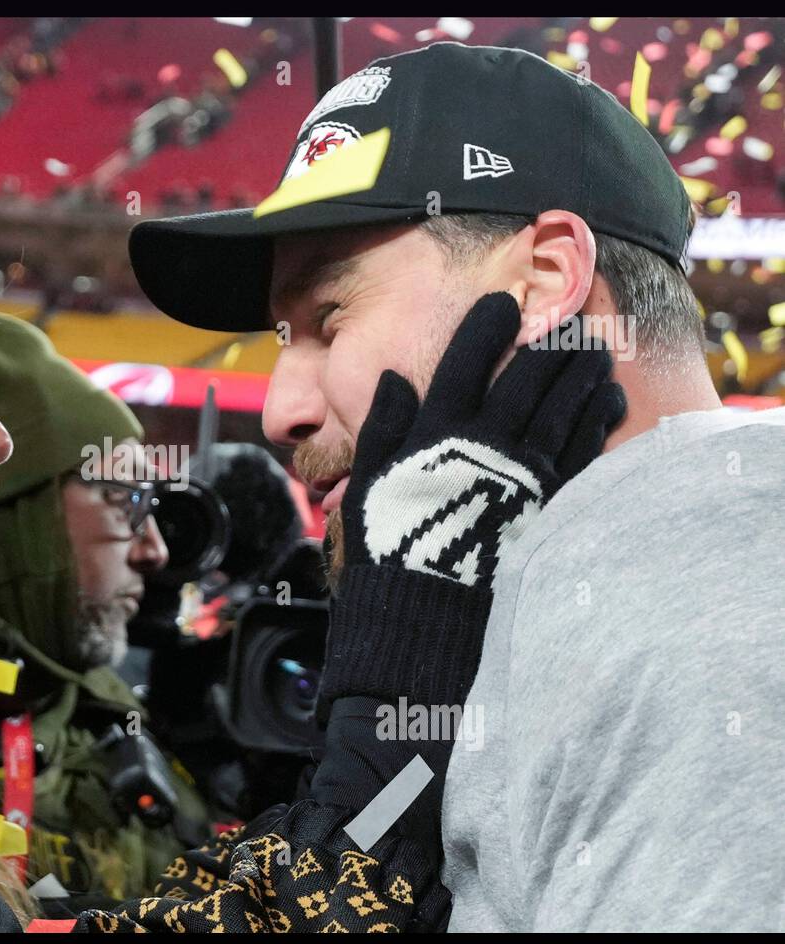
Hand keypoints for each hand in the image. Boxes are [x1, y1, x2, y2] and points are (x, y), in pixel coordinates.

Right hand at [340, 291, 624, 588]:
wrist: (426, 607)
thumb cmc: (390, 544)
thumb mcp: (368, 481)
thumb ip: (382, 427)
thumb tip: (392, 378)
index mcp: (435, 431)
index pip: (465, 363)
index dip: (486, 328)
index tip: (504, 303)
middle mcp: (485, 441)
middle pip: (527, 375)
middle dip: (551, 340)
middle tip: (569, 318)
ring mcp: (524, 469)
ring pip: (564, 403)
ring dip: (583, 371)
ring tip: (596, 349)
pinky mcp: (551, 499)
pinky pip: (583, 446)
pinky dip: (599, 417)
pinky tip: (609, 399)